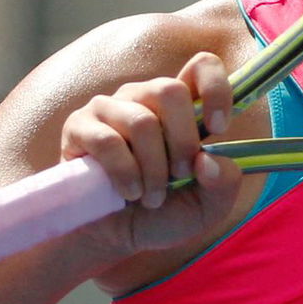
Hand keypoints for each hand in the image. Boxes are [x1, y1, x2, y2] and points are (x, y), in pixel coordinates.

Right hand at [59, 51, 241, 262]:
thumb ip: (223, 185)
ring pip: (142, 122)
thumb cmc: (162, 213)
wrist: (114, 238)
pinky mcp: (79, 127)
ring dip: (154, 168)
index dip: (216, 89)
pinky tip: (129, 193)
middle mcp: (144, 97)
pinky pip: (108, 141)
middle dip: (183, 141)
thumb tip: (209, 161)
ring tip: (153, 197)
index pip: (202, 65)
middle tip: (181, 174)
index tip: (218, 128)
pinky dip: (125, 174)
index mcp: (180, 106)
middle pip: (171, 90)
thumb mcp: (206, 208)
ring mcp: (109, 108)